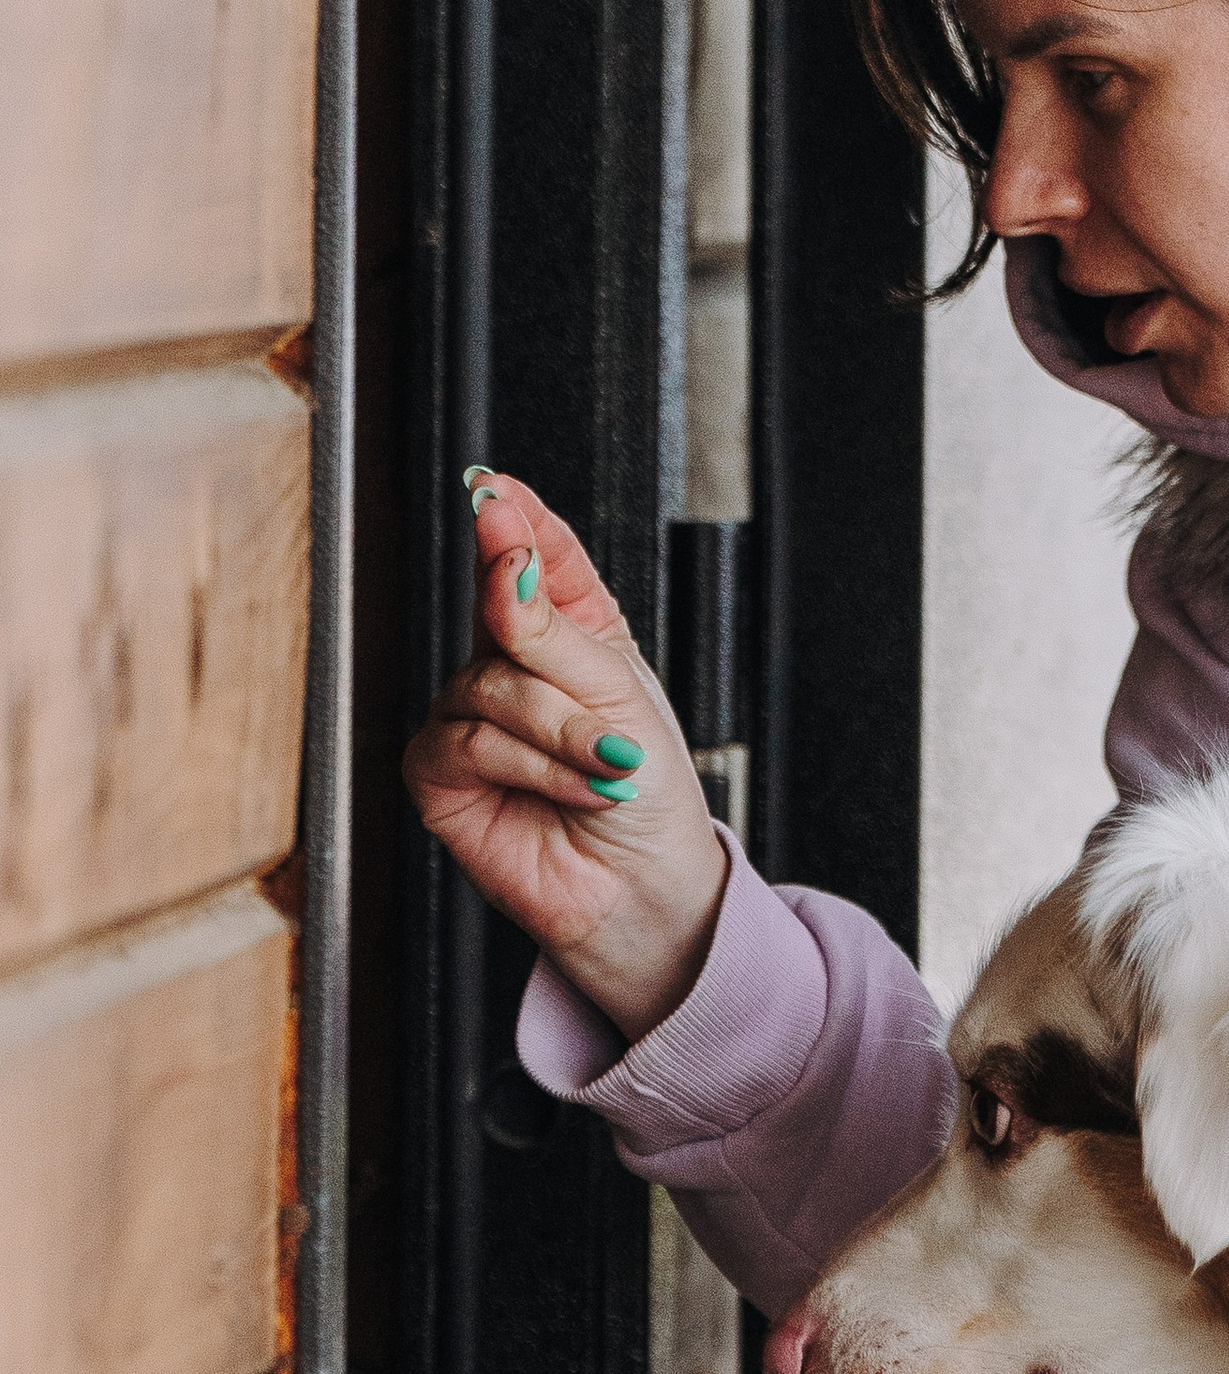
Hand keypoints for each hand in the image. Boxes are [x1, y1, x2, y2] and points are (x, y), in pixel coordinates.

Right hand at [402, 471, 730, 1041]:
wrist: (641, 885)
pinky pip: (469, 742)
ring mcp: (466, 715)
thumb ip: (554, 630)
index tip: (495, 488)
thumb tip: (505, 564)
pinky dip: (532, 767)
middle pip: (505, 616)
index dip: (513, 518)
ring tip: (605, 773)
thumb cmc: (644, 792)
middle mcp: (507, 665)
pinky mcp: (439, 771)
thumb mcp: (619, 695)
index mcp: (562, 632)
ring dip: (562, 734)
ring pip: (491, 686)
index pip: (531, 555)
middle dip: (562, 667)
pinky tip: (571, 792)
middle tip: (610, 717)